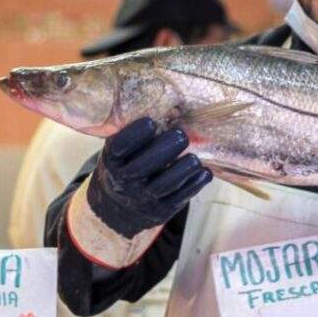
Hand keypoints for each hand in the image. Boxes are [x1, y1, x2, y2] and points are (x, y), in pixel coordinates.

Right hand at [86, 117, 211, 237]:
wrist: (119, 206)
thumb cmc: (127, 165)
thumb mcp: (120, 151)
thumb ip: (136, 134)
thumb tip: (168, 105)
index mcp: (112, 161)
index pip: (119, 147)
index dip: (134, 135)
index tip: (150, 122)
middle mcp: (124, 182)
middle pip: (143, 167)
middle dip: (164, 149)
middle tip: (181, 134)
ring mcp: (143, 199)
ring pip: (163, 185)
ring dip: (183, 169)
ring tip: (194, 157)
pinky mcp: (161, 211)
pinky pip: (180, 198)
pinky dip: (194, 184)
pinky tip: (204, 172)